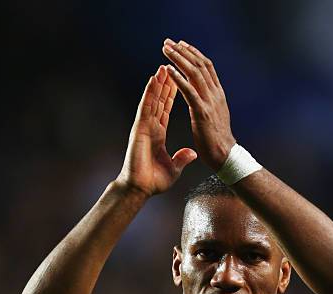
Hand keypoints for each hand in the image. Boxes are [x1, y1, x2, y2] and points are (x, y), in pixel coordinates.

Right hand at [116, 65, 196, 197]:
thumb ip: (181, 159)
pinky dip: (150, 92)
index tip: (178, 81)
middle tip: (171, 65)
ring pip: (153, 100)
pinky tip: (154, 79)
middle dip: (166, 83)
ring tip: (164, 66)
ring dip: (158, 83)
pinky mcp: (139, 128)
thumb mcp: (173, 168)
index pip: (166, 110)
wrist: (140, 188)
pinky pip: (146, 106)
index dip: (172, 95)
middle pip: (159, 100)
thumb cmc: (153, 181)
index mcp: (158, 134)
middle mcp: (150, 127)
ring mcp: (144, 126)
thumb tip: (192, 153)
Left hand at [162, 39, 235, 171]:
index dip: (194, 54)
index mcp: (218, 94)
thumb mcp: (217, 116)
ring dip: (179, 59)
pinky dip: (178, 79)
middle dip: (183, 51)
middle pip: (200, 65)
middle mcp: (215, 94)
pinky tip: (168, 70)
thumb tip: (206, 96)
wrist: (225, 155)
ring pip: (194, 73)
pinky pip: (189, 91)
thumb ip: (211, 103)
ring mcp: (210, 102)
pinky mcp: (202, 112)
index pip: (207, 67)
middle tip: (169, 42)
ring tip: (166, 50)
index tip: (182, 45)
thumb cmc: (219, 140)